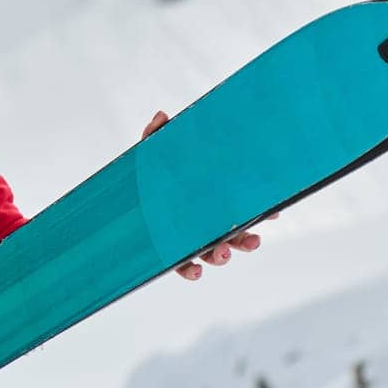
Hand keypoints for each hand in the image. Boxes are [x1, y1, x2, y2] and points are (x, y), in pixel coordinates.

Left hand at [139, 110, 278, 280]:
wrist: (113, 198)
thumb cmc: (143, 176)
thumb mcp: (150, 155)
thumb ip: (156, 136)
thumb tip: (162, 116)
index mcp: (208, 200)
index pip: (239, 207)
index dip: (259, 213)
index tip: (273, 213)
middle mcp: (202, 222)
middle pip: (232, 235)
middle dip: (244, 240)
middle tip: (252, 240)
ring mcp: (186, 239)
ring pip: (213, 253)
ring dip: (222, 255)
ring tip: (222, 252)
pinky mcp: (166, 252)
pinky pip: (183, 265)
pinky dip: (190, 270)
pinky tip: (195, 271)